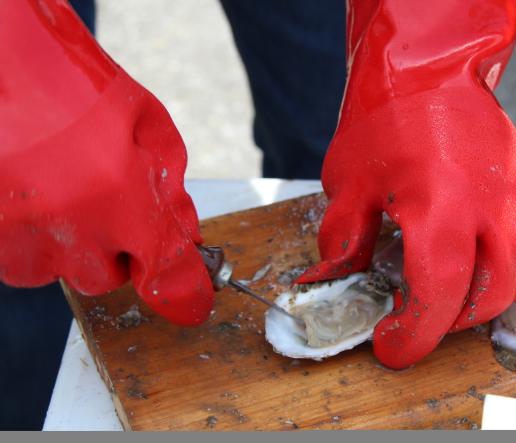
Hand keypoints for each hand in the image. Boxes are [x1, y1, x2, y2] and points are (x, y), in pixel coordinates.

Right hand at [0, 0, 212, 324]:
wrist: (2, 63)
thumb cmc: (76, 85)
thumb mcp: (147, 127)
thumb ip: (171, 189)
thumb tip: (185, 234)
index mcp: (121, 197)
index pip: (165, 273)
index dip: (184, 294)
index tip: (191, 304)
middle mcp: (72, 228)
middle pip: (110, 278)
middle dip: (118, 250)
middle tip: (108, 202)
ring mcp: (23, 237)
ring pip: (62, 272)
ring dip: (73, 244)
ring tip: (64, 189)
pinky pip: (24, 260)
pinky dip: (37, 238)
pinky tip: (36, 194)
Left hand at [297, 0, 515, 368]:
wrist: (431, 77)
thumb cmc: (386, 123)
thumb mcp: (348, 182)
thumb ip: (342, 240)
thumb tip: (327, 283)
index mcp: (440, 209)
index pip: (438, 296)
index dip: (415, 335)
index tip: (392, 348)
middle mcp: (492, 211)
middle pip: (482, 299)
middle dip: (444, 323)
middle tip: (413, 317)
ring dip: (480, 302)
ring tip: (447, 294)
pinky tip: (488, 266)